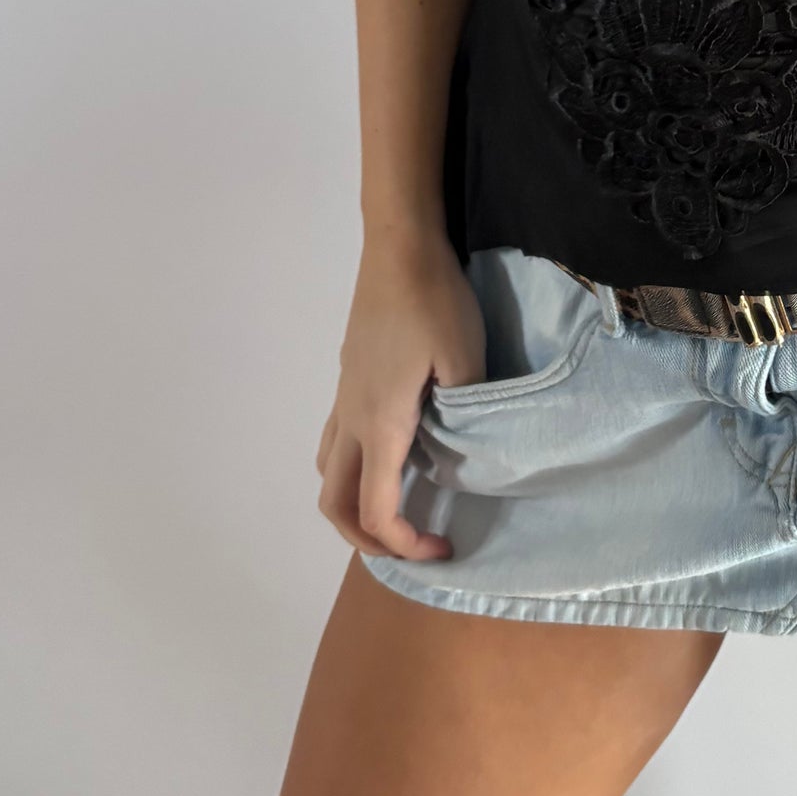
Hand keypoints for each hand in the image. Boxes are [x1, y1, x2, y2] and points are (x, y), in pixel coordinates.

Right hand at [314, 231, 485, 559]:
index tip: (443, 547)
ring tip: (398, 509)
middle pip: (334, 504)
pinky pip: (337, 440)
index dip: (405, 544)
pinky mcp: (349, 377)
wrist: (399, 248)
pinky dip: (355, 468)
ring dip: (352, 504)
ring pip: (328, 472)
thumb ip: (468, 418)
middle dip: (365, 540)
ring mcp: (344, 396)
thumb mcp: (467, 362)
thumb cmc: (435, 302)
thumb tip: (464, 456)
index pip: (376, 511)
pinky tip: (396, 452)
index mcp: (381, 425)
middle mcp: (352, 418)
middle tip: (410, 546)